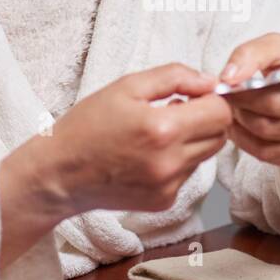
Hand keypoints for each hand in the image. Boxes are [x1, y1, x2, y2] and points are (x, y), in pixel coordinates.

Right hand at [6, 62, 232, 218]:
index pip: (220, 113)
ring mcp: (168, 186)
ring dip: (191, 141)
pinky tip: (147, 156)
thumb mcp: (126, 86)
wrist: (59, 174)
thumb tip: (210, 81)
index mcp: (163, 129)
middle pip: (220, 136)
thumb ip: (174, 77)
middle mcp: (170, 162)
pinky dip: (176, 162)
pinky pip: (187, 175)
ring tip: (156, 134)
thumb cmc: (87, 125)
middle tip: (175, 112)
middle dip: (205, 120)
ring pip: (205, 156)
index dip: (211, 99)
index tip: (192, 96)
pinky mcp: (164, 202)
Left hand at [219, 33, 279, 168]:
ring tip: (232, 117)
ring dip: (242, 135)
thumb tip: (227, 79)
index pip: (275, 102)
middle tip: (227, 105)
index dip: (244, 99)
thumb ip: (250, 55)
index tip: (226, 91)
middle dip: (241, 116)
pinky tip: (245, 131)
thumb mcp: (277, 45)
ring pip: (270, 149)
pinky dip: (253, 148)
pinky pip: (276, 159)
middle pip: (270, 128)